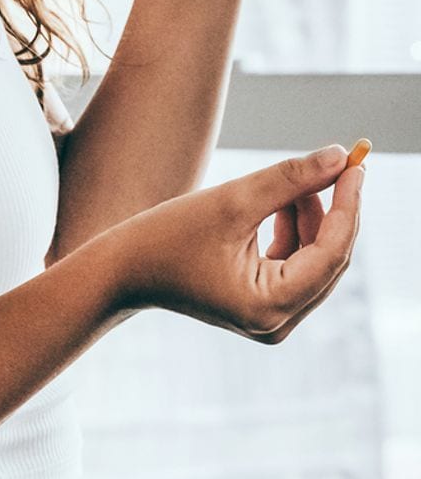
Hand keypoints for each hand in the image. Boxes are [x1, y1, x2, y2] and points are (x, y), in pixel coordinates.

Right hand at [106, 145, 363, 344]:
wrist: (122, 272)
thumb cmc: (167, 237)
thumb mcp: (233, 200)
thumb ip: (291, 178)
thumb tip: (341, 156)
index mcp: (270, 306)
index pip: (332, 252)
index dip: (348, 205)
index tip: (357, 164)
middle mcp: (277, 323)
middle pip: (329, 258)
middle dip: (331, 209)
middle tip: (334, 164)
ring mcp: (271, 320)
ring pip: (315, 259)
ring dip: (310, 217)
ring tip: (288, 184)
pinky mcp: (263, 308)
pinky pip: (297, 265)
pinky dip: (294, 232)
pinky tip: (278, 205)